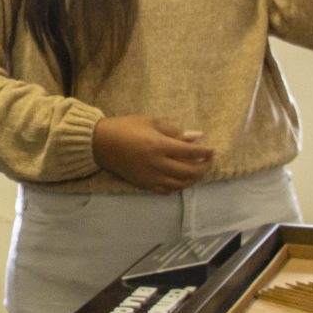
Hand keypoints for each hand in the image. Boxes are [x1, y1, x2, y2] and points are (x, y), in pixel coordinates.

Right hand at [91, 116, 214, 191]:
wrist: (100, 143)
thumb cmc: (125, 127)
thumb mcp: (150, 122)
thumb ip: (174, 131)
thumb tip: (196, 137)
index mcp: (159, 145)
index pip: (191, 153)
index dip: (205, 152)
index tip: (212, 150)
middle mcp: (157, 164)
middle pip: (190, 171)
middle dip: (204, 167)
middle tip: (208, 161)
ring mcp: (151, 177)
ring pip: (180, 184)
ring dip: (194, 179)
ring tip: (198, 171)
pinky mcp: (144, 184)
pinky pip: (167, 190)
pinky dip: (178, 186)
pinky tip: (181, 179)